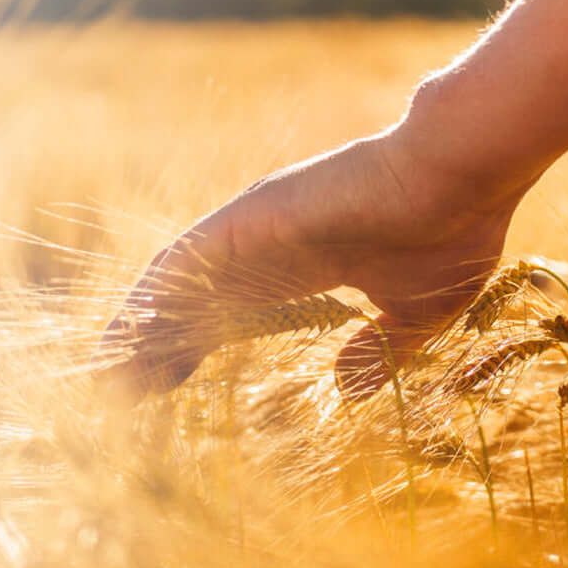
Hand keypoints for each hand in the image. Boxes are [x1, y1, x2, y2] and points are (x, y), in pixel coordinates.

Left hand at [103, 128, 531, 397]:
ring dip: (141, 324)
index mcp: (303, 267)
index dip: (192, 347)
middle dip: (153, 345)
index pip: (229, 313)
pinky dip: (156, 293)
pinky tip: (129, 329)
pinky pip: (189, 258)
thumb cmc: (453, 230)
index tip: (164, 387)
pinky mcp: (254, 215)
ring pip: (180, 281)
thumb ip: (380, 352)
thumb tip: (345, 389)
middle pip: (193, 301)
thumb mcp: (417, 314)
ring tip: (105, 370)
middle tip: (113, 392)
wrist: (463, 174)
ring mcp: (257, 227)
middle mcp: (268, 246)